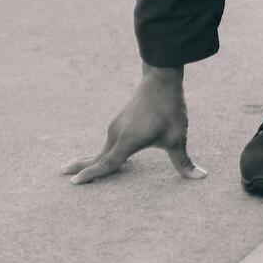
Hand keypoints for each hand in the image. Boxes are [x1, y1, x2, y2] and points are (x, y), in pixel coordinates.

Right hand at [61, 64, 205, 184]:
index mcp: (128, 141)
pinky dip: (101, 152)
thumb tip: (200, 176)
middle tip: (62, 173)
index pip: (107, 163)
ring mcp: (116, 127)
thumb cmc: (169, 111)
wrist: (160, 81)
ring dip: (91, 159)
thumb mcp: (178, 138)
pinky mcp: (120, 122)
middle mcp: (117, 135)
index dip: (92, 174)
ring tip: (77, 168)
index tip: (74, 181)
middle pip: (97, 156)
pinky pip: (108, 142)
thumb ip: (183, 161)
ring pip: (103, 149)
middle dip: (81, 166)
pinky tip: (101, 156)